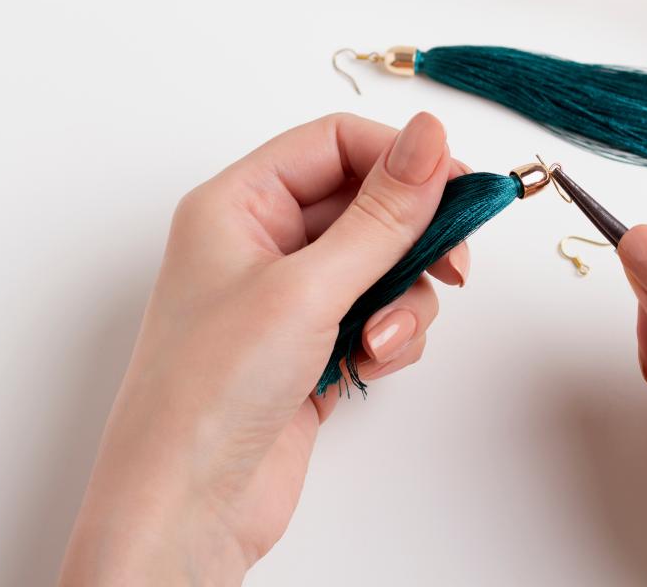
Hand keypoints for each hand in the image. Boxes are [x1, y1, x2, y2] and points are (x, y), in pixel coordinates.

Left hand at [60, 112, 466, 584]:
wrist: (187, 509)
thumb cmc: (210, 390)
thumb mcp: (307, 287)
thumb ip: (382, 213)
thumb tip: (431, 136)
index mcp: (239, 204)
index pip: (336, 143)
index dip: (401, 157)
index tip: (459, 186)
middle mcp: (264, 242)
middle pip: (369, 204)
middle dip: (413, 239)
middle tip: (455, 266)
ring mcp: (291, 298)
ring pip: (384, 265)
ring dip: (402, 302)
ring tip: (379, 342)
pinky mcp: (315, 346)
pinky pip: (380, 315)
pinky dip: (390, 339)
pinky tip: (368, 368)